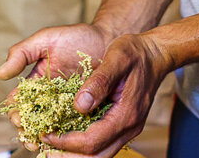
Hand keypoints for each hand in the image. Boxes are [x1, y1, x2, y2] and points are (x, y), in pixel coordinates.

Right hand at [0, 23, 112, 150]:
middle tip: (31, 138)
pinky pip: (72, 130)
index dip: (15, 112)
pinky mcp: (83, 114)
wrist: (107, 40)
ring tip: (45, 144)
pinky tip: (66, 144)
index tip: (19, 117)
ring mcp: (65, 108)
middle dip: (27, 132)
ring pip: (50, 130)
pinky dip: (67, 140)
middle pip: (31, 121)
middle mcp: (48, 98)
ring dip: (44, 140)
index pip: (18, 103)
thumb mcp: (46, 39)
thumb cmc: (76, 37)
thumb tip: (0, 74)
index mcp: (35, 83)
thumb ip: (22, 52)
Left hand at [38, 32, 173, 157]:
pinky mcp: (124, 124)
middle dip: (67, 157)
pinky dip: (84, 146)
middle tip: (43, 149)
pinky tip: (69, 136)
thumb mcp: (117, 57)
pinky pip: (103, 144)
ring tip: (51, 147)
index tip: (46, 132)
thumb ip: (100, 81)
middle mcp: (128, 127)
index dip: (66, 141)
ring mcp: (127, 128)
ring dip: (75, 155)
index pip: (91, 141)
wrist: (155, 52)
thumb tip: (79, 105)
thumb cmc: (136, 52)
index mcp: (126, 114)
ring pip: (100, 155)